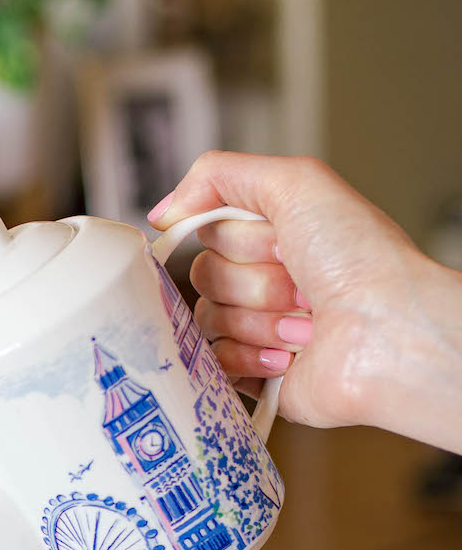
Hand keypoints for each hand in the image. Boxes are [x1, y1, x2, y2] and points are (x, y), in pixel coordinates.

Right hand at [149, 152, 461, 450]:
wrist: (388, 333)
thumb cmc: (360, 258)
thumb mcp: (295, 181)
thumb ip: (218, 175)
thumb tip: (162, 212)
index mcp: (278, 234)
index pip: (209, 229)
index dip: (235, 235)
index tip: (276, 238)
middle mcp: (269, 279)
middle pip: (205, 274)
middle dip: (252, 279)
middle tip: (300, 283)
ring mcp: (261, 329)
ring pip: (207, 319)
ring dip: (258, 318)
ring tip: (306, 322)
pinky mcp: (256, 374)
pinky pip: (213, 362)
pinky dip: (249, 356)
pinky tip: (289, 353)